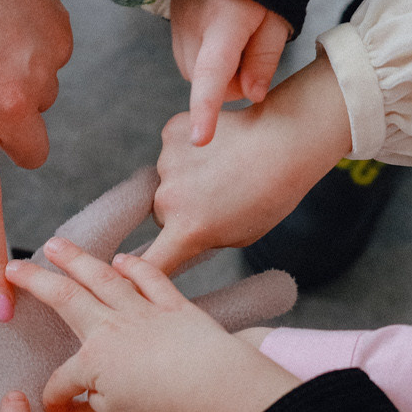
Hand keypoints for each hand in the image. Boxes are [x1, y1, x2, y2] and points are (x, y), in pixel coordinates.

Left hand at [0, 0, 71, 322]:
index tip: (6, 304)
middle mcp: (12, 106)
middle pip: (30, 150)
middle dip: (14, 130)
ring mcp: (44, 73)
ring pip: (41, 102)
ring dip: (20, 81)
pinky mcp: (63, 40)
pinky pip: (54, 61)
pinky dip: (35, 46)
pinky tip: (6, 13)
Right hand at [5, 240, 299, 411]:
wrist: (212, 384)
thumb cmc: (166, 406)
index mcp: (93, 362)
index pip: (62, 379)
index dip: (55, 397)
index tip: (57, 409)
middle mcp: (111, 328)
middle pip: (64, 299)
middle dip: (35, 281)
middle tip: (13, 266)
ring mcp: (142, 311)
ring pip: (102, 278)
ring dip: (75, 259)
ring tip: (55, 245)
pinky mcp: (172, 305)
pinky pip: (150, 280)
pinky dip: (135, 267)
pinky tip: (121, 260)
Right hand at [144, 55, 353, 274]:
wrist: (286, 141)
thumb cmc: (271, 195)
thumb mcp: (239, 236)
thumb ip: (203, 240)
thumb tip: (181, 240)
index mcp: (188, 231)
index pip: (148, 264)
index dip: (132, 275)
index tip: (126, 279)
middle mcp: (169, 198)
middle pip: (161, 215)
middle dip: (181, 212)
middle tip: (219, 199)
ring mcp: (167, 162)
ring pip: (168, 180)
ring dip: (187, 178)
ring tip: (226, 169)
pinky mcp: (171, 132)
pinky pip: (173, 148)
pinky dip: (189, 149)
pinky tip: (218, 147)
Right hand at [168, 0, 289, 146]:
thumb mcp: (276, 20)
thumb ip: (264, 61)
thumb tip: (251, 96)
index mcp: (224, 24)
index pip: (212, 75)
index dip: (206, 109)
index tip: (200, 139)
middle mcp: (193, 26)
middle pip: (207, 81)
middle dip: (231, 82)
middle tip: (253, 55)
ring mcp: (178, 24)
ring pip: (195, 72)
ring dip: (217, 71)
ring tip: (237, 41)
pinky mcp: (172, 23)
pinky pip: (188, 57)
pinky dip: (205, 58)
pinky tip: (220, 36)